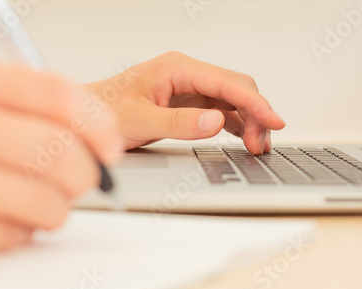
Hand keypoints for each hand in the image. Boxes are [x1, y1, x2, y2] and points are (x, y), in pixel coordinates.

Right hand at [0, 59, 121, 252]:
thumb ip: (45, 108)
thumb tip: (104, 146)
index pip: (58, 95)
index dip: (98, 124)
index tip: (109, 147)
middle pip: (57, 150)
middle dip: (86, 173)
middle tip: (82, 178)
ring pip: (44, 202)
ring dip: (59, 208)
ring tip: (47, 200)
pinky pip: (13, 236)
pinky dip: (24, 231)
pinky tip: (9, 214)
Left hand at [84, 51, 285, 154]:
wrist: (86, 117)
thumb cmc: (104, 112)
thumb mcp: (139, 120)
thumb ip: (179, 122)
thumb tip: (216, 121)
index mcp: (177, 68)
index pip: (228, 83)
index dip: (256, 103)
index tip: (275, 121)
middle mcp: (187, 74)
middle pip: (236, 89)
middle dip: (256, 114)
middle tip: (262, 144)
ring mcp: (189, 87)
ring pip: (232, 100)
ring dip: (249, 121)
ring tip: (256, 146)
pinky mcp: (189, 102)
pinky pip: (221, 110)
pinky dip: (236, 124)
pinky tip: (244, 138)